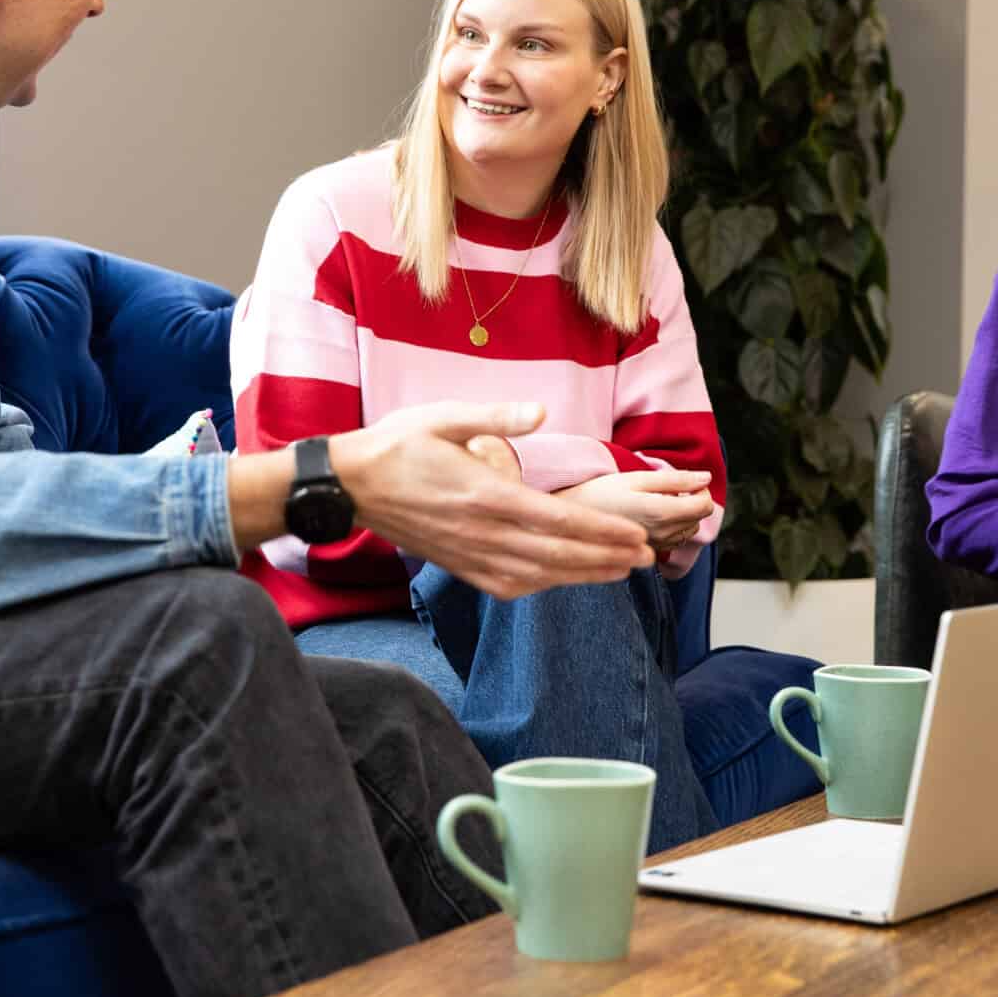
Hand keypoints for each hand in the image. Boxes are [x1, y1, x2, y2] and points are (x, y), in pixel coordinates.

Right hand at [327, 402, 650, 598]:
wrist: (349, 486)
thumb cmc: (397, 446)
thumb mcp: (443, 416)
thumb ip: (496, 415)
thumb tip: (541, 411)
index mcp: (485, 494)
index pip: (559, 520)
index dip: (603, 531)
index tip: (638, 536)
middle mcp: (482, 533)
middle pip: (559, 553)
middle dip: (608, 557)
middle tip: (648, 558)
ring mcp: (470, 555)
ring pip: (539, 575)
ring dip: (584, 575)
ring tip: (622, 572)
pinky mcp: (459, 567)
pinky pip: (510, 584)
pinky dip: (545, 585)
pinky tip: (566, 579)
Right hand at [557, 469, 715, 555]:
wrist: (573, 516)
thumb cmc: (601, 492)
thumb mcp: (638, 478)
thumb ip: (676, 479)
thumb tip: (706, 478)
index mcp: (661, 513)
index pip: (704, 506)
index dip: (700, 490)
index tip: (684, 482)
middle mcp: (662, 534)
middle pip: (698, 519)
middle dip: (692, 501)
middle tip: (667, 489)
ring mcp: (656, 546)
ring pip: (688, 530)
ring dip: (683, 515)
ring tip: (657, 502)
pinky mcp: (648, 552)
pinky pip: (675, 540)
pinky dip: (672, 527)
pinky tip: (651, 516)